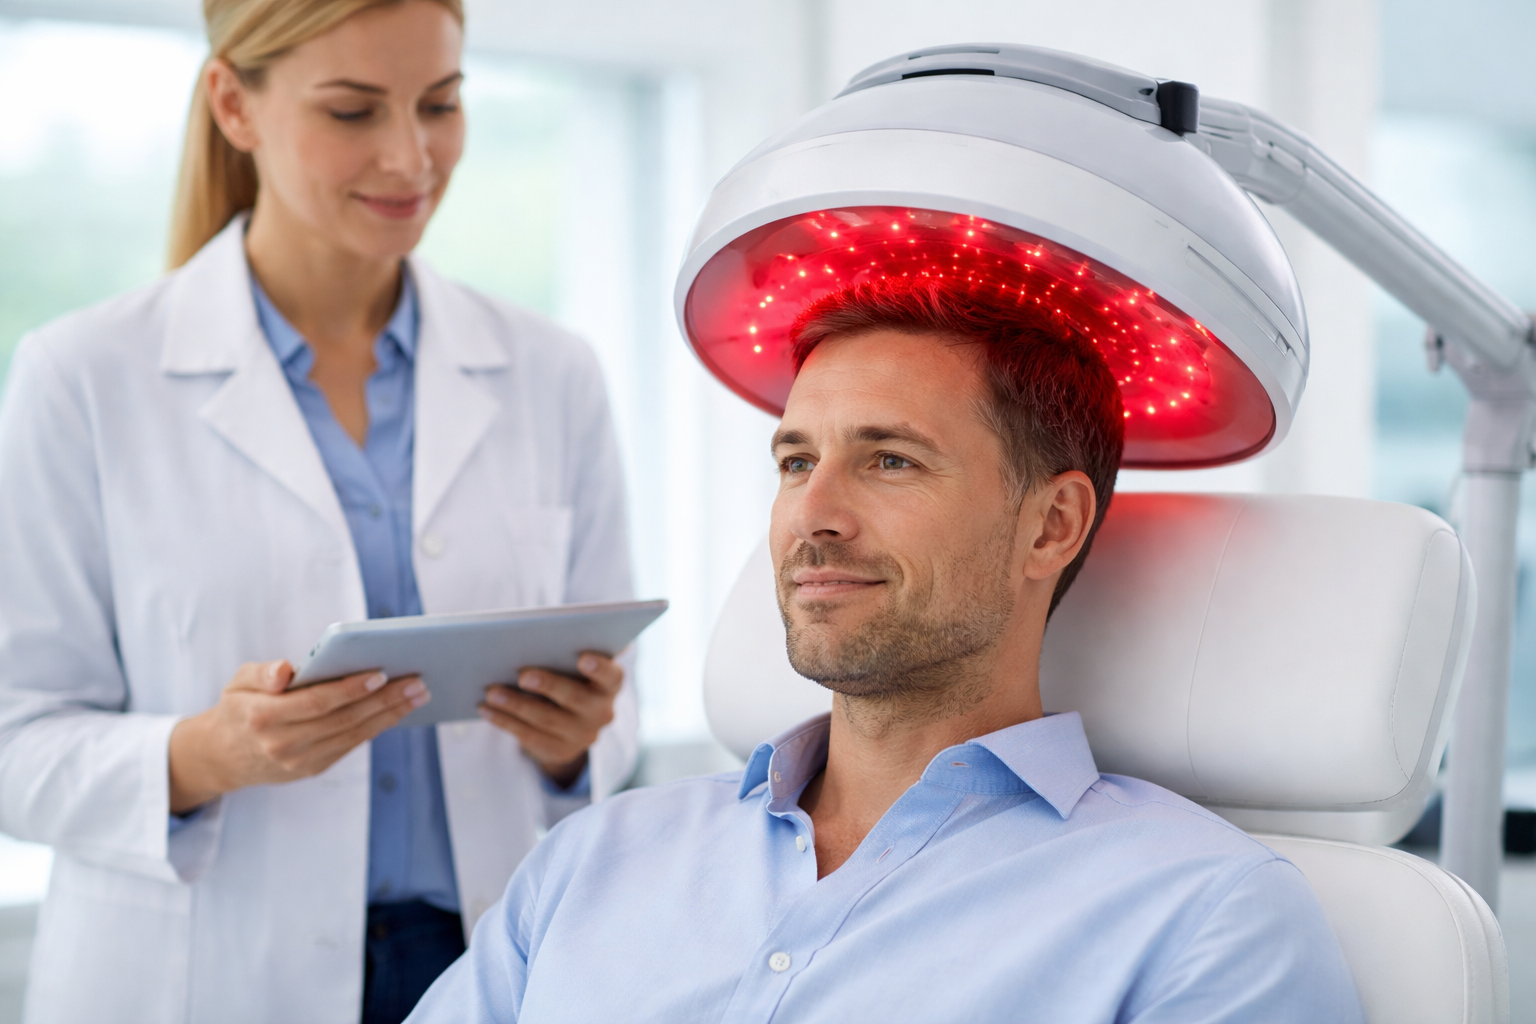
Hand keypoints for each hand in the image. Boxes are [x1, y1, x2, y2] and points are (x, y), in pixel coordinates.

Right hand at [168, 660, 427, 812]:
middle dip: (385, 701)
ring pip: (353, 736)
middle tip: (417, 681)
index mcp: (263, 717)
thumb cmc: (239, 707)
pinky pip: (351, 746)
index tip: (381, 673)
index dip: (350, 689)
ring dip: (391, 715)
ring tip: (418, 694)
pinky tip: (398, 710)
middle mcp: (283, 743)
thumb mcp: (238, 682)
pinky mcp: (313, 769)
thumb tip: (285, 670)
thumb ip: (262, 673)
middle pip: (344, 720)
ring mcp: (300, 761)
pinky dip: (377, 728)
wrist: (223, 756)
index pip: (316, 702)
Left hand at [479, 653, 622, 787]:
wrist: (572, 721)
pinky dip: (505, 722)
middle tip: (522, 675)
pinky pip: (530, 737)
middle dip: (548, 685)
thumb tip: (532, 636)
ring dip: (516, 705)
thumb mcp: (575, 665)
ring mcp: (583, 736)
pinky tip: (487, 710)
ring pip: (547, 720)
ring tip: (491, 692)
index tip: (582, 658)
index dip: (599, 668)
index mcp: (610, 684)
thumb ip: (566, 651)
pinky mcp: (560, 751)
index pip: (611, 675)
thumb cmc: (569, 676)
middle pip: (575, 698)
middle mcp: (603, 712)